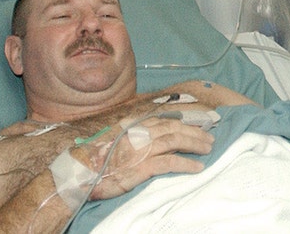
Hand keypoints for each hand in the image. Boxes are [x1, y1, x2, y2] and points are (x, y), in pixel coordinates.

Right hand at [76, 116, 214, 200]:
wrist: (80, 172)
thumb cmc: (96, 159)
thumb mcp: (117, 140)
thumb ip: (136, 135)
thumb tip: (157, 138)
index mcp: (134, 124)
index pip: (166, 118)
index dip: (185, 121)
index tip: (198, 124)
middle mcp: (140, 132)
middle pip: (175, 126)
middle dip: (195, 131)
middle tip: (209, 138)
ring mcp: (142, 147)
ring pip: (177, 140)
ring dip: (195, 144)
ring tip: (208, 149)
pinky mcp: (142, 165)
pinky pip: (171, 162)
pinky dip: (187, 164)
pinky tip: (197, 168)